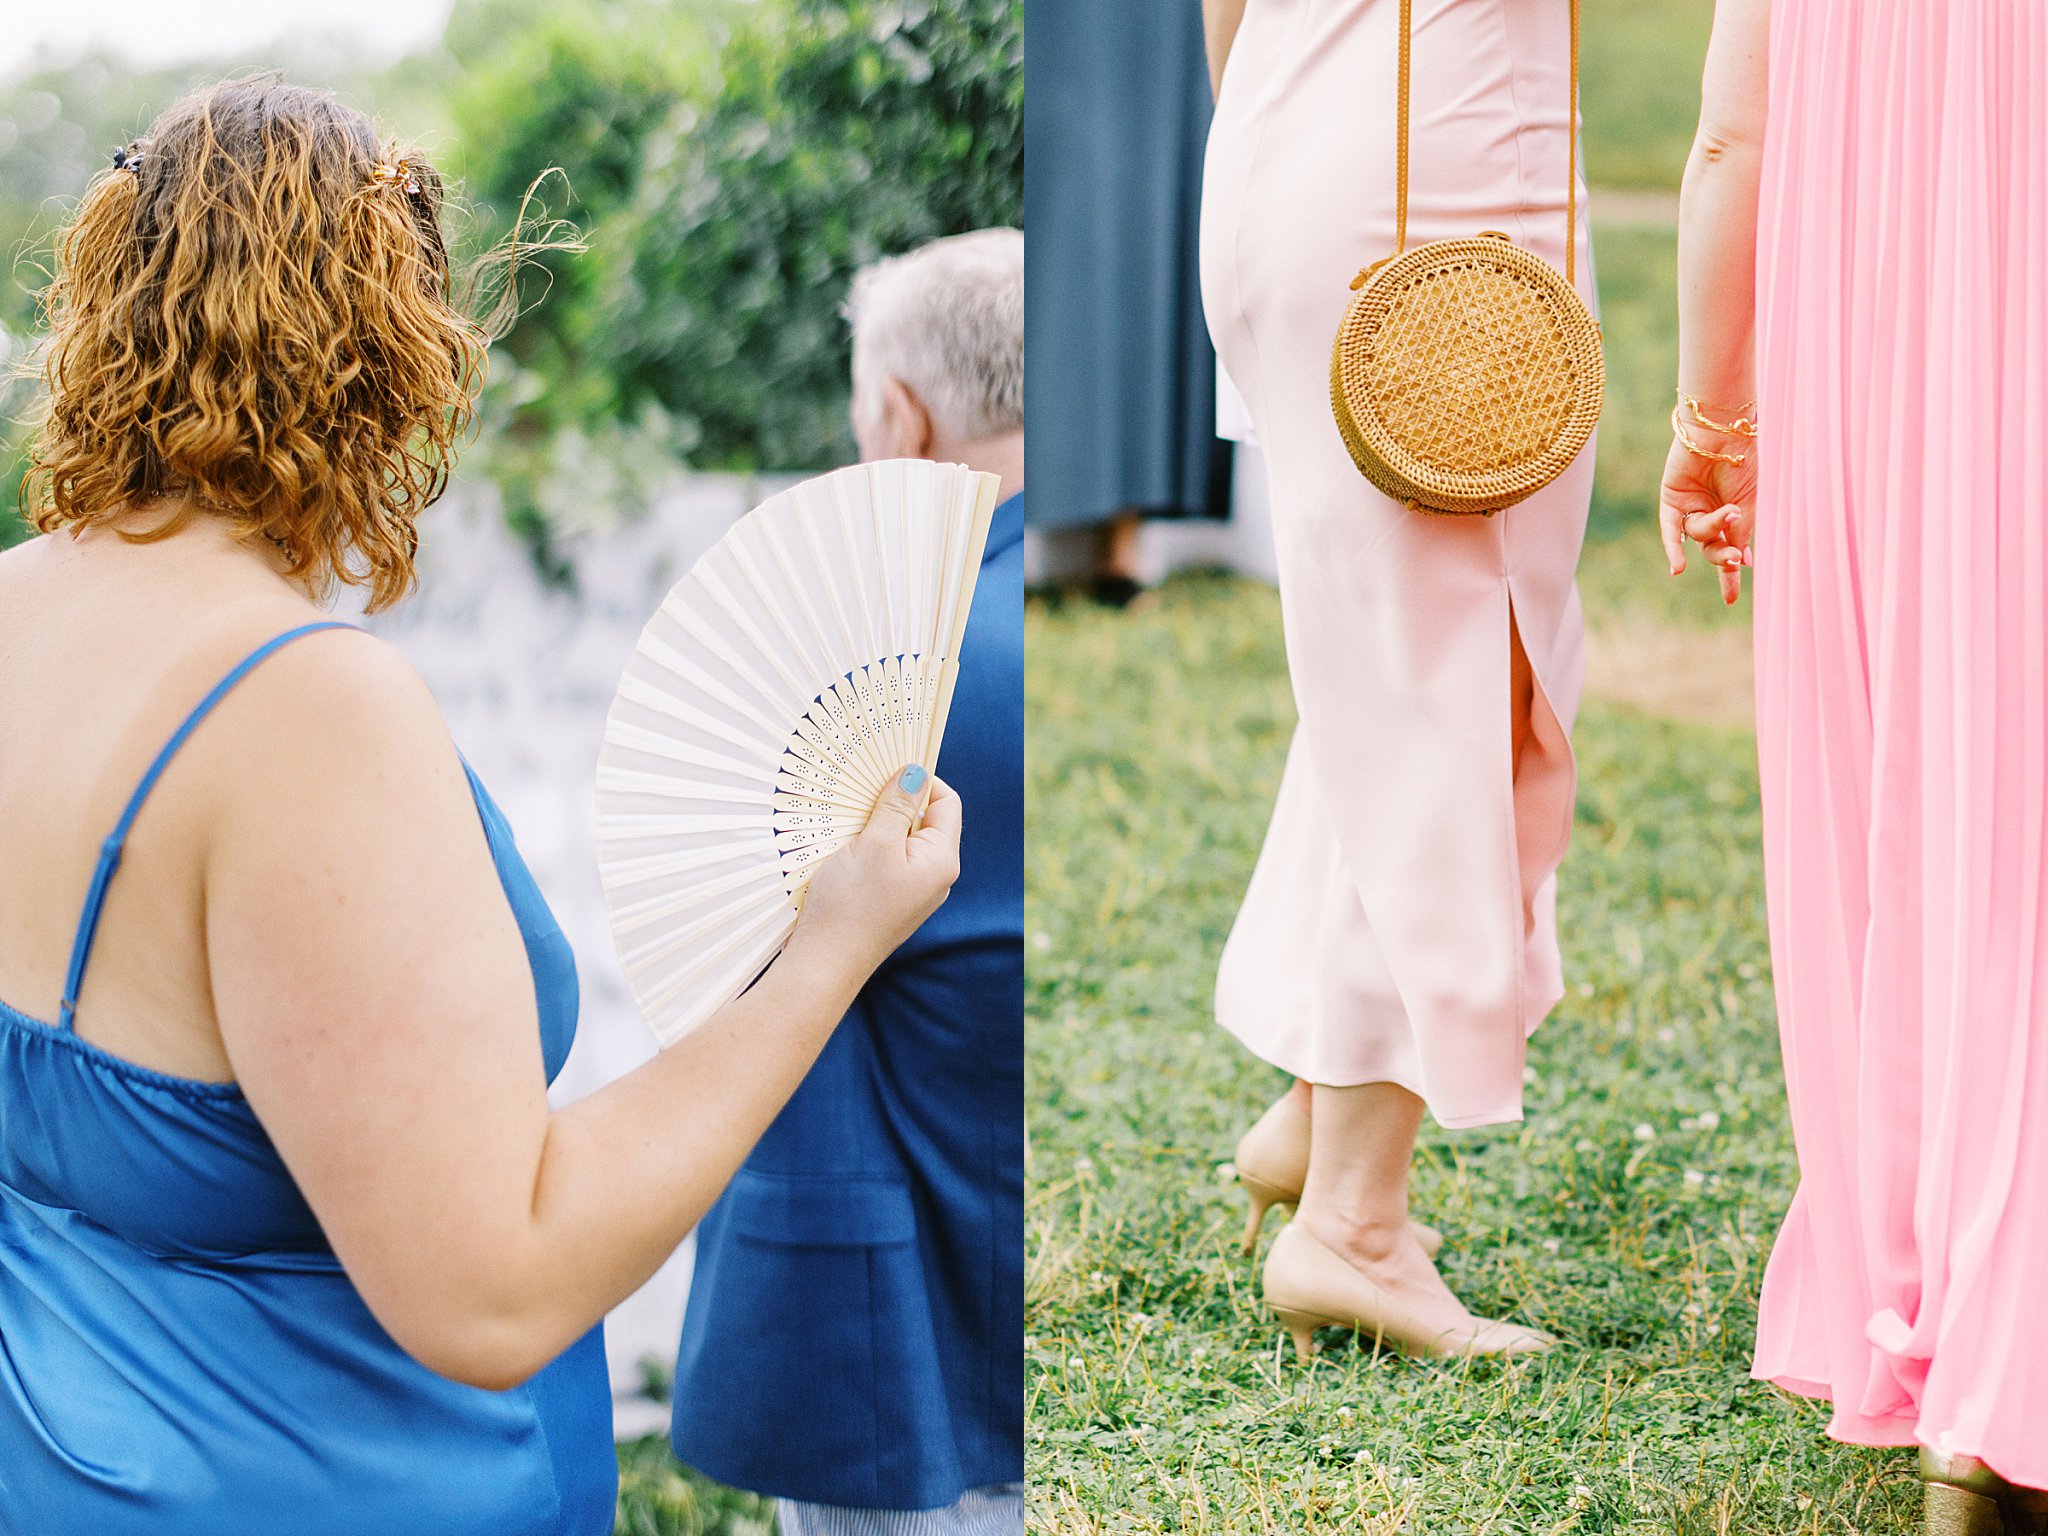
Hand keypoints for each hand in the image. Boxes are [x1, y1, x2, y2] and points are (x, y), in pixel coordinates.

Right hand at [792, 765, 961, 970]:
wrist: (825, 963)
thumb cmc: (851, 903)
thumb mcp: (874, 843)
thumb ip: (897, 805)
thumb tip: (916, 773)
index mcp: (942, 860)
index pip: (948, 803)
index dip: (922, 781)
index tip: (887, 771)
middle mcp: (935, 877)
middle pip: (925, 821)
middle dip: (895, 802)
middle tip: (862, 793)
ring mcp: (913, 891)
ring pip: (901, 841)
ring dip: (878, 825)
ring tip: (849, 822)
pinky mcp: (890, 901)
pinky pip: (887, 862)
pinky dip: (869, 848)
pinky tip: (844, 849)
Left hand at [1658, 429, 1757, 605]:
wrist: (1726, 429)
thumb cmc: (1745, 461)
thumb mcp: (1750, 502)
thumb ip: (1741, 533)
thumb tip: (1743, 564)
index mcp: (1734, 514)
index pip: (1731, 551)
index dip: (1730, 576)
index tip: (1731, 601)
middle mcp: (1711, 513)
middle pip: (1712, 548)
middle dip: (1725, 557)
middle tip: (1737, 559)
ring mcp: (1691, 507)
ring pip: (1699, 535)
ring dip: (1715, 528)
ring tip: (1731, 512)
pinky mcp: (1672, 499)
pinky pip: (1671, 530)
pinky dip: (1674, 549)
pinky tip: (1678, 569)